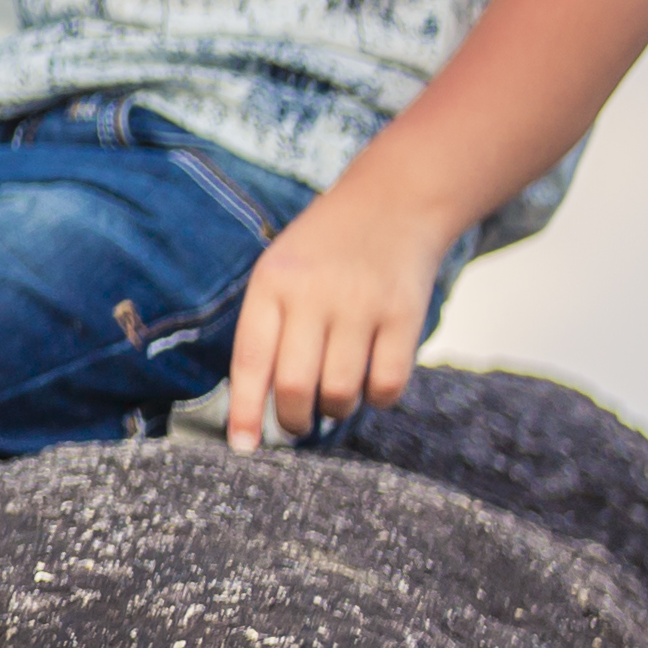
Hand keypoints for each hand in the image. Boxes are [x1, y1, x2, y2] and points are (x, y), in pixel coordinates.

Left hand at [223, 183, 455, 450]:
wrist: (394, 201)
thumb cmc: (324, 250)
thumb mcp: (279, 270)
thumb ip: (267, 327)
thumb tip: (258, 402)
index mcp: (272, 284)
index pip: (250, 360)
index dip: (244, 411)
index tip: (243, 446)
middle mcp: (314, 295)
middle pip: (293, 385)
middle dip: (291, 420)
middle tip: (295, 424)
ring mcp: (362, 305)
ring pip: (339, 392)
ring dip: (333, 411)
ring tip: (331, 401)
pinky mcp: (405, 315)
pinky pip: (387, 384)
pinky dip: (376, 399)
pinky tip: (370, 385)